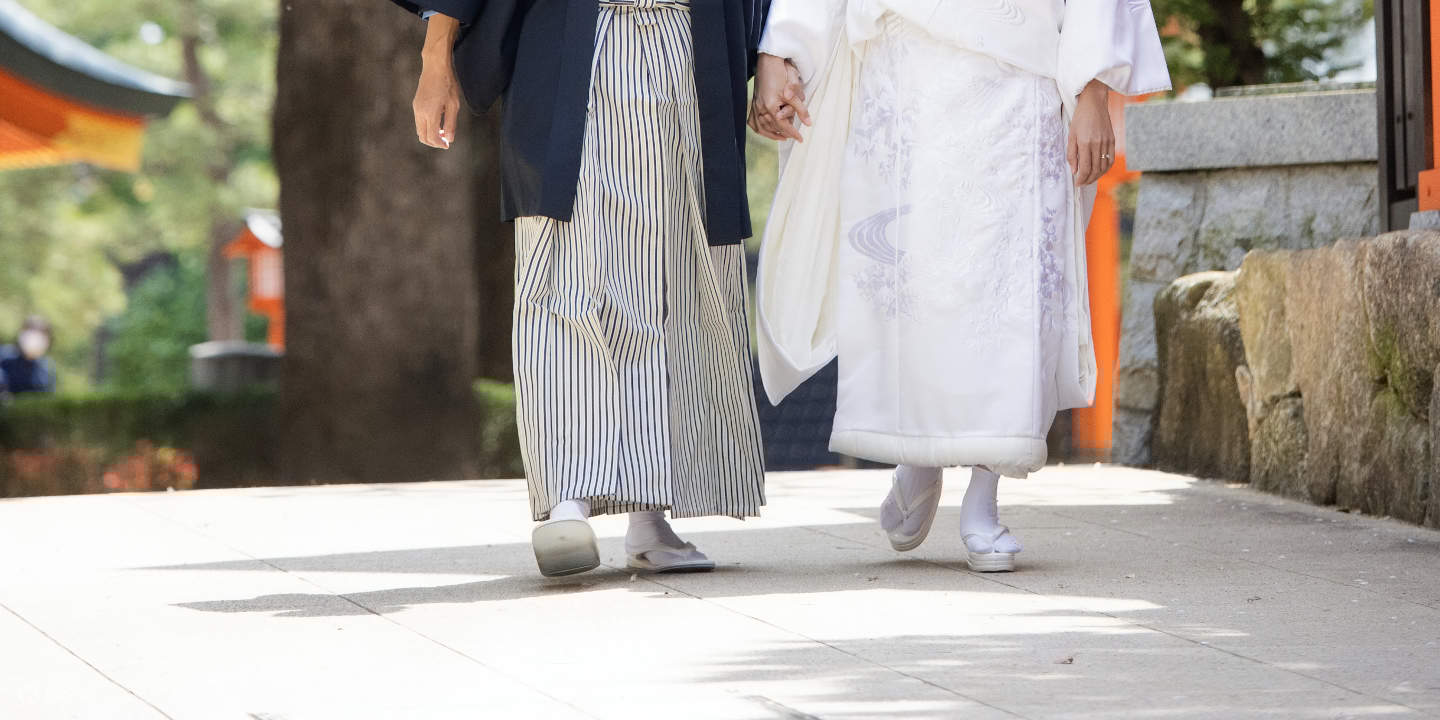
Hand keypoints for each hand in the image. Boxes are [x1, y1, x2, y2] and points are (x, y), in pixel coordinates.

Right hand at [414, 14, 461, 148]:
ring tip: (443, 131)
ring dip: (430, 135)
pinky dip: (427, 127)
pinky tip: (438, 122)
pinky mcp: (416, 104)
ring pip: (420, 130)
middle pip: (423, 136)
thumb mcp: (454, 105)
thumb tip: (449, 139)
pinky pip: (419, 121)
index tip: (448, 145)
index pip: (432, 137)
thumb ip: (450, 124)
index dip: (440, 144)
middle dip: (434, 142)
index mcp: (430, 113)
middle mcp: (420, 112)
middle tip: (445, 141)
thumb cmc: (447, 84)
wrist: (435, 67)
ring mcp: (416, 108)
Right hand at [749, 53, 809, 141]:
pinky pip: (753, 121)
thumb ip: (801, 109)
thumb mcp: (793, 92)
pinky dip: (760, 128)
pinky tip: (765, 130)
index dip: (793, 134)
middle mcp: (761, 108)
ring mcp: (755, 106)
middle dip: (784, 133)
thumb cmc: (781, 73)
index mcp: (771, 107)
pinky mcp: (753, 103)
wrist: (768, 61)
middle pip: (773, 128)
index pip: (783, 126)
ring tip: (782, 137)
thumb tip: (808, 123)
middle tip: (794, 135)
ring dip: (772, 134)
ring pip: (762, 127)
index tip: (800, 139)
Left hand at [1067, 79, 1114, 185]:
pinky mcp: (1112, 140)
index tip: (1077, 184)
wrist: (1095, 102)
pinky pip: (1111, 159)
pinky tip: (1100, 171)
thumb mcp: (1071, 135)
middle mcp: (1098, 144)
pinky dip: (1106, 168)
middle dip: (1088, 180)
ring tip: (1089, 179)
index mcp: (1086, 143)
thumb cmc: (1080, 118)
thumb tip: (1074, 171)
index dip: (1081, 179)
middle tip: (1082, 184)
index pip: (1085, 168)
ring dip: (1097, 176)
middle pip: (1095, 170)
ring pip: (1104, 166)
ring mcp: (1107, 142)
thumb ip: (1072, 154)